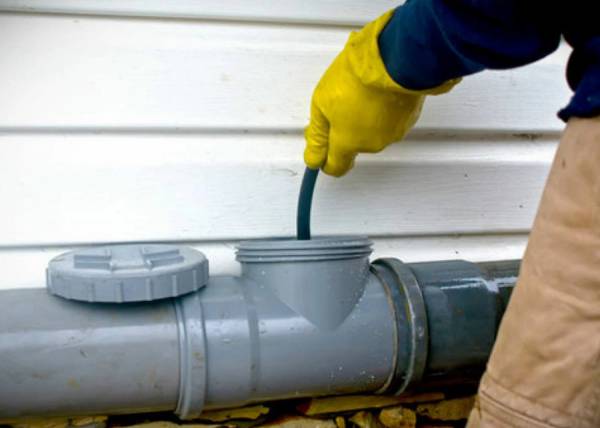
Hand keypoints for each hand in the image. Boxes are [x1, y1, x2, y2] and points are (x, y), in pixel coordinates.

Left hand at [304, 10, 457, 176]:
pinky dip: (382, 110)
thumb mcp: (322, 104)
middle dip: (344, 131)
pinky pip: (389, 120)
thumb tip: (313, 159)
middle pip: (353, 146)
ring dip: (364, 119)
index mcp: (348, 143)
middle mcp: (371, 145)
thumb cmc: (358, 77)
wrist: (394, 59)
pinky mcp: (408, 119)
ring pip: (372, 132)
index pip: (335, 167)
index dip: (324, 160)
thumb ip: (317, 136)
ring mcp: (392, 133)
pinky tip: (377, 92)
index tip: (319, 153)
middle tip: (337, 106)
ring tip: (360, 93)